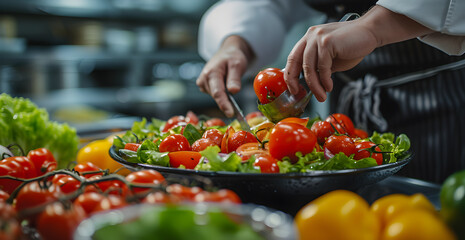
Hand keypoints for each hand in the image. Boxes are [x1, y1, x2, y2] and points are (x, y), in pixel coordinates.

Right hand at [196, 35, 254, 116]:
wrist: (227, 53)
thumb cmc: (232, 57)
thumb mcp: (237, 64)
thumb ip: (234, 78)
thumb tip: (233, 91)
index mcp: (211, 73)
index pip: (217, 92)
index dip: (224, 104)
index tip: (231, 113)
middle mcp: (204, 79)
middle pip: (216, 96)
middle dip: (227, 102)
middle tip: (238, 110)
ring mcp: (203, 84)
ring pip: (216, 97)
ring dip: (225, 97)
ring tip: (232, 84)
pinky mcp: (205, 87)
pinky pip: (215, 95)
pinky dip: (223, 95)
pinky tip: (226, 87)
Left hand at [284, 5, 432, 101]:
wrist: (370, 33)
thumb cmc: (351, 46)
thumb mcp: (330, 59)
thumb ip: (318, 67)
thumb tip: (308, 83)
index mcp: (308, 38)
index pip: (293, 58)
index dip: (290, 75)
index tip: (293, 89)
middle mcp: (310, 36)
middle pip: (297, 63)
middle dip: (296, 81)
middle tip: (300, 94)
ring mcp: (318, 38)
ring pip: (309, 67)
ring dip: (315, 85)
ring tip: (321, 96)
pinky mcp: (327, 42)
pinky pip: (322, 67)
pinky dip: (325, 80)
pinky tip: (329, 86)